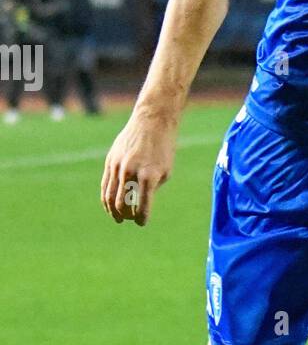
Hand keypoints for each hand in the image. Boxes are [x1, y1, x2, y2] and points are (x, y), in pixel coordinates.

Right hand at [101, 108, 177, 225]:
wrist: (152, 122)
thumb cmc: (163, 149)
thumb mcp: (165, 172)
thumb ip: (151, 190)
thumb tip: (138, 206)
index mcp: (149, 176)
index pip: (142, 206)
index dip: (141, 219)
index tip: (141, 223)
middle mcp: (131, 172)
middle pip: (122, 204)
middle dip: (126, 216)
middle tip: (130, 219)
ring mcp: (118, 166)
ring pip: (109, 197)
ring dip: (113, 211)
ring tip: (119, 218)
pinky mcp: (110, 161)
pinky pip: (105, 185)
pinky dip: (107, 199)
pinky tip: (111, 205)